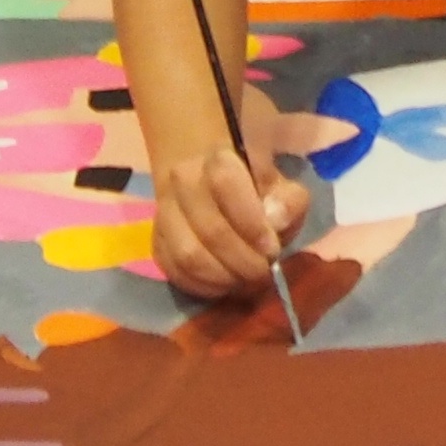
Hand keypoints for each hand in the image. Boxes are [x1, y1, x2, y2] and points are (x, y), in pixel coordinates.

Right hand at [150, 106, 314, 301]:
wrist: (208, 184)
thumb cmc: (254, 189)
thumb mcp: (282, 186)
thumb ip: (288, 201)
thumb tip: (275, 222)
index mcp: (218, 159)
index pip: (225, 184)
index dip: (251, 223)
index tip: (272, 248)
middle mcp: (183, 180)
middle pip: (210, 230)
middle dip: (243, 261)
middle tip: (263, 273)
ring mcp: (164, 213)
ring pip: (188, 255)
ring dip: (223, 277)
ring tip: (245, 283)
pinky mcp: (157, 241)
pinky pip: (175, 272)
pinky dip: (204, 287)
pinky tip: (224, 286)